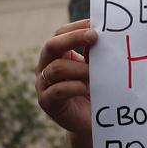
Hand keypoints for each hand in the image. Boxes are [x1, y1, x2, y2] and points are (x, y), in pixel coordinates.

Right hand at [35, 19, 96, 136]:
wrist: (88, 122)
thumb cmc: (92, 91)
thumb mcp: (93, 68)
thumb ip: (93, 53)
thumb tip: (104, 32)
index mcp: (56, 54)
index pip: (60, 33)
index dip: (77, 27)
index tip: (97, 25)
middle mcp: (45, 67)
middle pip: (51, 45)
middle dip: (73, 38)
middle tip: (94, 37)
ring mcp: (43, 84)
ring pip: (56, 68)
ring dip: (79, 68)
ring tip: (96, 72)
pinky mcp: (46, 102)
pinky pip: (58, 90)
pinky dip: (75, 86)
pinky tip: (88, 88)